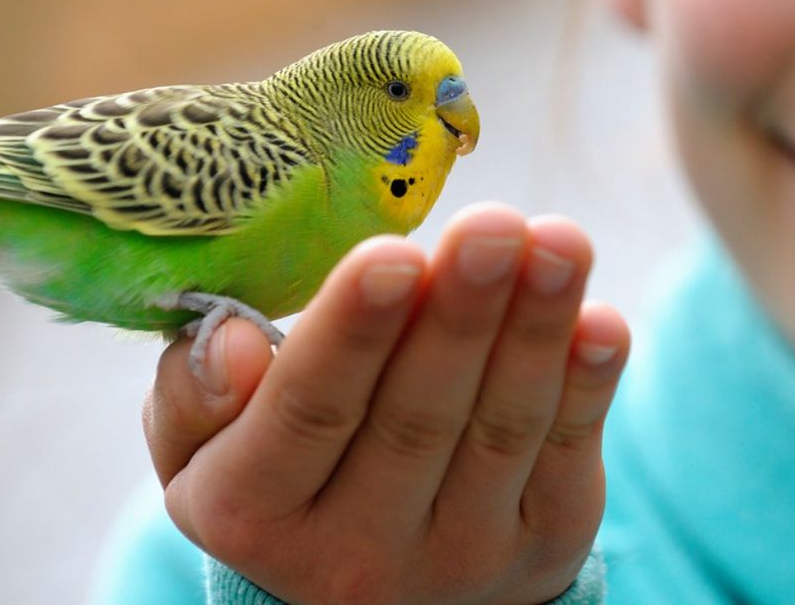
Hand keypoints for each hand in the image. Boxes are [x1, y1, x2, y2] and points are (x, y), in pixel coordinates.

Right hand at [143, 202, 628, 604]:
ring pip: (501, 431)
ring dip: (535, 331)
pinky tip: (601, 320)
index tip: (391, 254)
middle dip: (459, 316)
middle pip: (416, 419)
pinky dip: (588, 386)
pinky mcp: (539, 545)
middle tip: (490, 226)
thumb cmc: (278, 468)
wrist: (367, 580)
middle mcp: (356, 553)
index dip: (352, 334)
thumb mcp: (201, 447)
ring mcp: (458, 558)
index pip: (308, 413)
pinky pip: (567, 459)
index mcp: (255, 512)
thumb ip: (194, 394)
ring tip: (558, 242)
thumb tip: (234, 342)